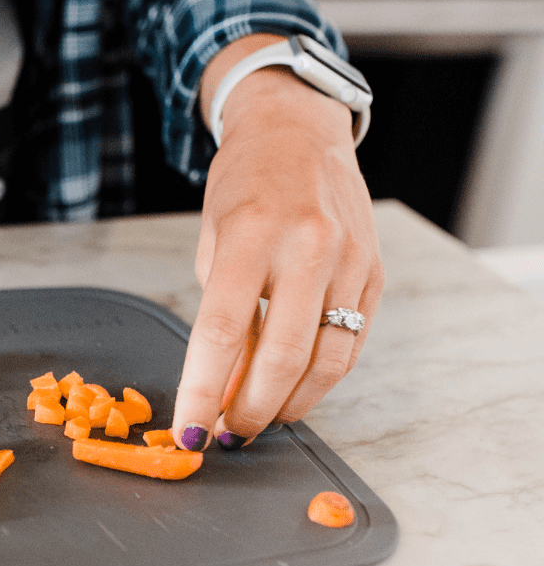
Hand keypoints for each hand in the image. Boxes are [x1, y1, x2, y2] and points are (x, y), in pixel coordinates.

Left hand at [170, 35, 382, 450]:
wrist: (298, 131)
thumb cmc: (244, 186)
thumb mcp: (213, 240)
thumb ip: (221, 312)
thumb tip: (223, 386)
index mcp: (253, 234)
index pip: (223, 332)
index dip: (202, 392)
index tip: (190, 433)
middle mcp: (309, 247)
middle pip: (281, 358)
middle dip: (249, 410)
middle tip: (227, 434)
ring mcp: (350, 261)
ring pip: (326, 362)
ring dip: (289, 405)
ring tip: (260, 420)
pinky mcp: (375, 273)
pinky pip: (350, 344)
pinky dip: (320, 379)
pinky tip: (293, 391)